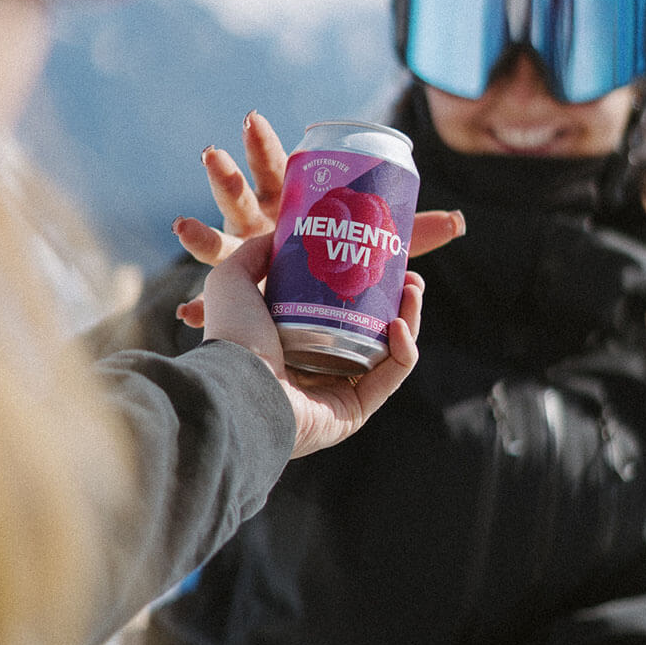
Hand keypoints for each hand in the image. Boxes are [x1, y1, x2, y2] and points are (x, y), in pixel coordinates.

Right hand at [174, 110, 463, 326]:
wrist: (311, 299)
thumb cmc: (341, 260)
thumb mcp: (376, 246)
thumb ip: (414, 234)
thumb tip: (462, 222)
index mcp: (289, 203)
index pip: (276, 168)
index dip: (264, 144)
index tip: (252, 118)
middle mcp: (260, 225)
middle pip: (241, 195)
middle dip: (226, 174)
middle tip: (213, 153)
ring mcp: (242, 257)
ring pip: (217, 240)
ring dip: (201, 234)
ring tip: (182, 226)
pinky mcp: (234, 292)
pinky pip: (215, 299)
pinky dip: (202, 306)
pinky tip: (188, 313)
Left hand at [203, 233, 423, 457]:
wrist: (236, 385)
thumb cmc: (231, 335)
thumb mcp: (232, 279)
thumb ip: (254, 253)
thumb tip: (281, 233)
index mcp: (294, 338)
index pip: (342, 308)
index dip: (367, 283)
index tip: (382, 257)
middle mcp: (318, 365)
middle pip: (373, 328)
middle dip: (398, 300)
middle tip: (410, 275)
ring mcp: (339, 390)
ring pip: (390, 352)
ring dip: (410, 318)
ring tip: (414, 289)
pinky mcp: (354, 411)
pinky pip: (390, 379)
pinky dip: (404, 352)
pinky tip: (401, 325)